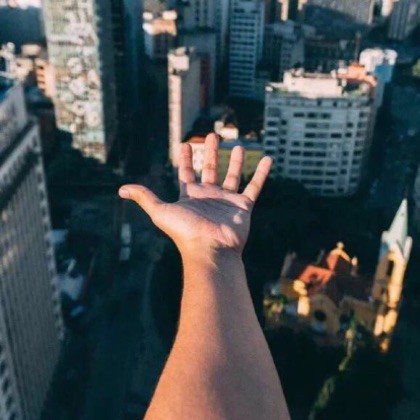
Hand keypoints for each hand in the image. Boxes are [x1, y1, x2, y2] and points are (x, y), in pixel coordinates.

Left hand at [118, 134, 271, 255]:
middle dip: (211, 152)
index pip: (187, 172)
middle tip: (212, 135)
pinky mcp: (243, 206)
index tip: (185, 144)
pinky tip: (267, 159)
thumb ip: (145, 197)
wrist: (210, 249)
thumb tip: (121, 190)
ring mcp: (227, 200)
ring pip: (233, 175)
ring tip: (239, 145)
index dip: (186, 158)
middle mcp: (209, 196)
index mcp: (190, 195)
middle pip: (211, 169)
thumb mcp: (160, 211)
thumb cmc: (185, 232)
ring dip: (236, 161)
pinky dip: (261, 173)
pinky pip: (254, 186)